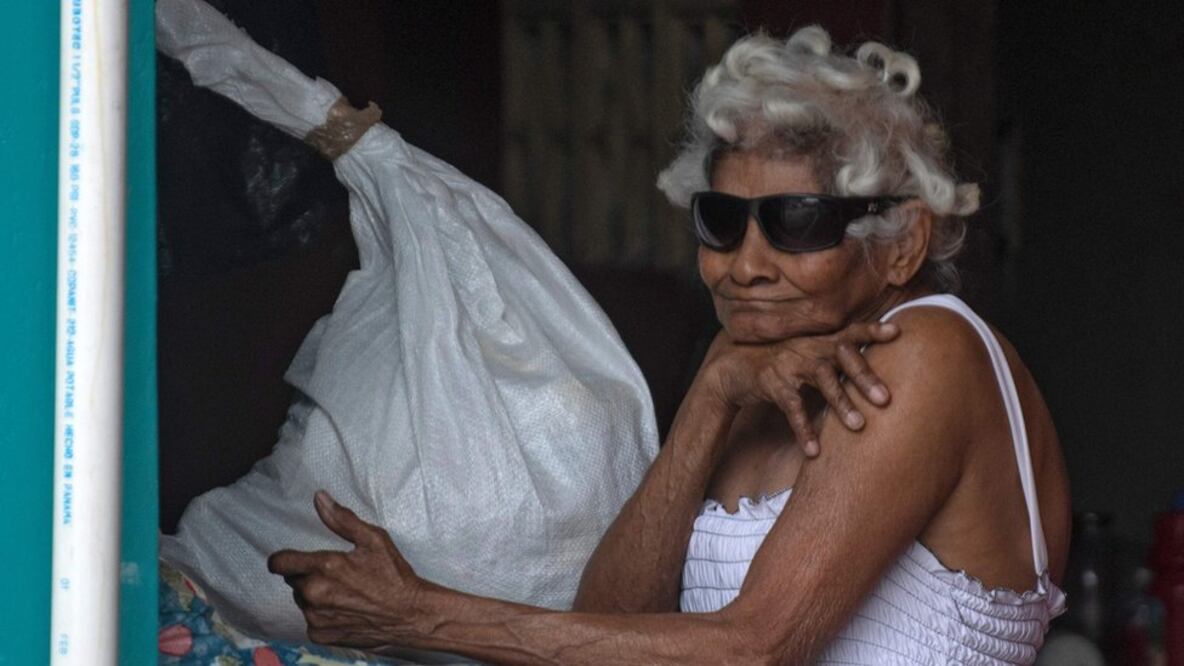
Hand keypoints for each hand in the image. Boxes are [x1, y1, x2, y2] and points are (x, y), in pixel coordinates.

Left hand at [267, 491, 423, 648]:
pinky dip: (323, 615)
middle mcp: (314, 594)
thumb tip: (320, 498)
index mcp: (324, 567)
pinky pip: (311, 621)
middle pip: (293, 580)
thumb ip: (342, 519)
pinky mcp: (321, 635)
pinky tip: (345, 610)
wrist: (409, 615)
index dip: (284, 559)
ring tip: (344, 593)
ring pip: (302, 600)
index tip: (292, 559)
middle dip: (309, 575)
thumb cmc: (393, 576)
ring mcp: (316, 617)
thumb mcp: (374, 539)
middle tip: (336, 575)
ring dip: (315, 595)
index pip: (279, 563)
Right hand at [697, 321, 899, 455]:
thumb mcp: (809, 353)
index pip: (851, 332)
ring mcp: (792, 365)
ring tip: (858, 426)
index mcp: (821, 342)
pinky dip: (803, 429)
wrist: (736, 367)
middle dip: (865, 377)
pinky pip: (793, 408)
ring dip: (841, 403)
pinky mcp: (774, 384)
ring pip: (822, 380)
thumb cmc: (783, 363)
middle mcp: (810, 348)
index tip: (896, 332)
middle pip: (843, 357)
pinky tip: (814, 450)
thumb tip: (874, 374)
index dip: (872, 331)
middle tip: (885, 399)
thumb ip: (837, 359)